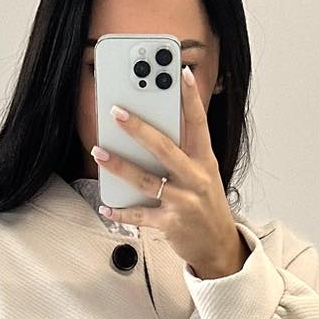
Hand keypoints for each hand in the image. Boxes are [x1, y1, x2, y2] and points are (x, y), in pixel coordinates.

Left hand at [90, 66, 249, 279]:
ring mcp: (183, 202)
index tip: (181, 72)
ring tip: (99, 152)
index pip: (199, 123)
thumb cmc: (206, 204)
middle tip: (116, 112)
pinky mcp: (171, 224)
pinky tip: (105, 206)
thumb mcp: (204, 173)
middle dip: (138, 128)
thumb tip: (150, 131)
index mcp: (205, 160)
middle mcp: (196, 178)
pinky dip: (121, 212)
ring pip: (146, 180)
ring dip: (120, 166)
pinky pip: (141, 215)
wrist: (219, 245)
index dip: (191, 97)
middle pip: (164, 148)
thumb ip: (183, 152)